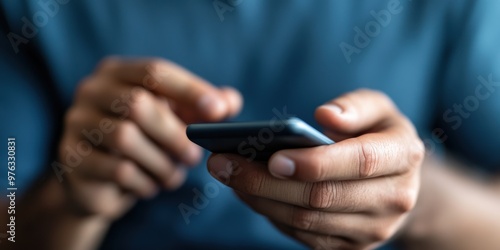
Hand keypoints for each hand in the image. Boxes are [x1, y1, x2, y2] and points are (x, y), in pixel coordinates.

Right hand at [59, 57, 241, 219]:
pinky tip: (151, 186)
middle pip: (137, 104)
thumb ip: (204, 107)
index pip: (155, 71)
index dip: (189, 89)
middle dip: (174, 134)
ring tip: (173, 176)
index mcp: (118, 72)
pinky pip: (116, 170)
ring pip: (125, 138)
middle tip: (194, 157)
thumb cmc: (147, 139)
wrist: (101, 179)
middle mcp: (91, 91)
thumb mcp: (177, 119)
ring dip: (160, 162)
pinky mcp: (72, 158)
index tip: (218, 111)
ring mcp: (76, 124)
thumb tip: (231, 101)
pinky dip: (144, 182)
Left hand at [207, 89, 423, 248]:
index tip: (272, 157)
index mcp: (404, 156)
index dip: (316, 162)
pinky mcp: (350, 247)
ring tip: (226, 175)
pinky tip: (246, 192)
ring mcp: (372, 230)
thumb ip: (356, 106)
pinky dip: (270, 214)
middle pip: (322, 197)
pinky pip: (303, 236)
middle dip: (267, 181)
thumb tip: (325, 116)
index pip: (360, 161)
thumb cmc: (378, 135)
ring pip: (307, 221)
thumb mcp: (378, 109)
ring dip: (260, 199)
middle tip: (222, 163)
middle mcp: (394, 199)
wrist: (394, 182)